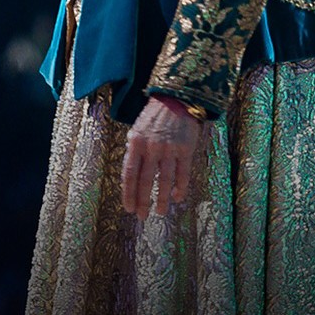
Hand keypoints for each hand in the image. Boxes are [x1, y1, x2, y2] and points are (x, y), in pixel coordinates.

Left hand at [121, 95, 202, 219]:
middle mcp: (151, 147)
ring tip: (160, 212)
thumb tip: (130, 176)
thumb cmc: (155, 116)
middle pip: (144, 181)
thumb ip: (134, 151)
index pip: (129, 174)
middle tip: (141, 216)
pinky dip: (180, 188)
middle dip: (142, 202)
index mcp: (136, 143)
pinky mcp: (186, 149)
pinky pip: (183, 174)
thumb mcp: (137, 130)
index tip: (128, 208)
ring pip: (164, 181)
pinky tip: (177, 197)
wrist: (178, 98)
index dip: (128, 194)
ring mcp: (169, 149)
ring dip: (161, 199)